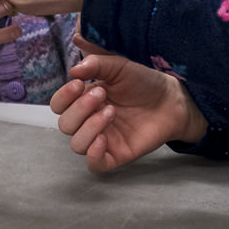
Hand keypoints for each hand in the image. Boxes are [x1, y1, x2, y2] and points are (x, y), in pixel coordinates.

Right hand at [49, 53, 207, 173]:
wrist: (170, 99)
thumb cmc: (143, 82)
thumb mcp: (119, 66)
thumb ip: (96, 64)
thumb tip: (74, 70)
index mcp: (84, 100)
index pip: (58, 105)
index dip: (63, 97)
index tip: (78, 83)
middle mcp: (89, 121)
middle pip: (65, 125)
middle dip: (79, 109)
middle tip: (102, 95)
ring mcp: (102, 139)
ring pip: (77, 144)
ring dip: (89, 127)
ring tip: (111, 111)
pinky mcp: (116, 155)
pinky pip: (94, 164)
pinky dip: (93, 154)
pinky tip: (103, 138)